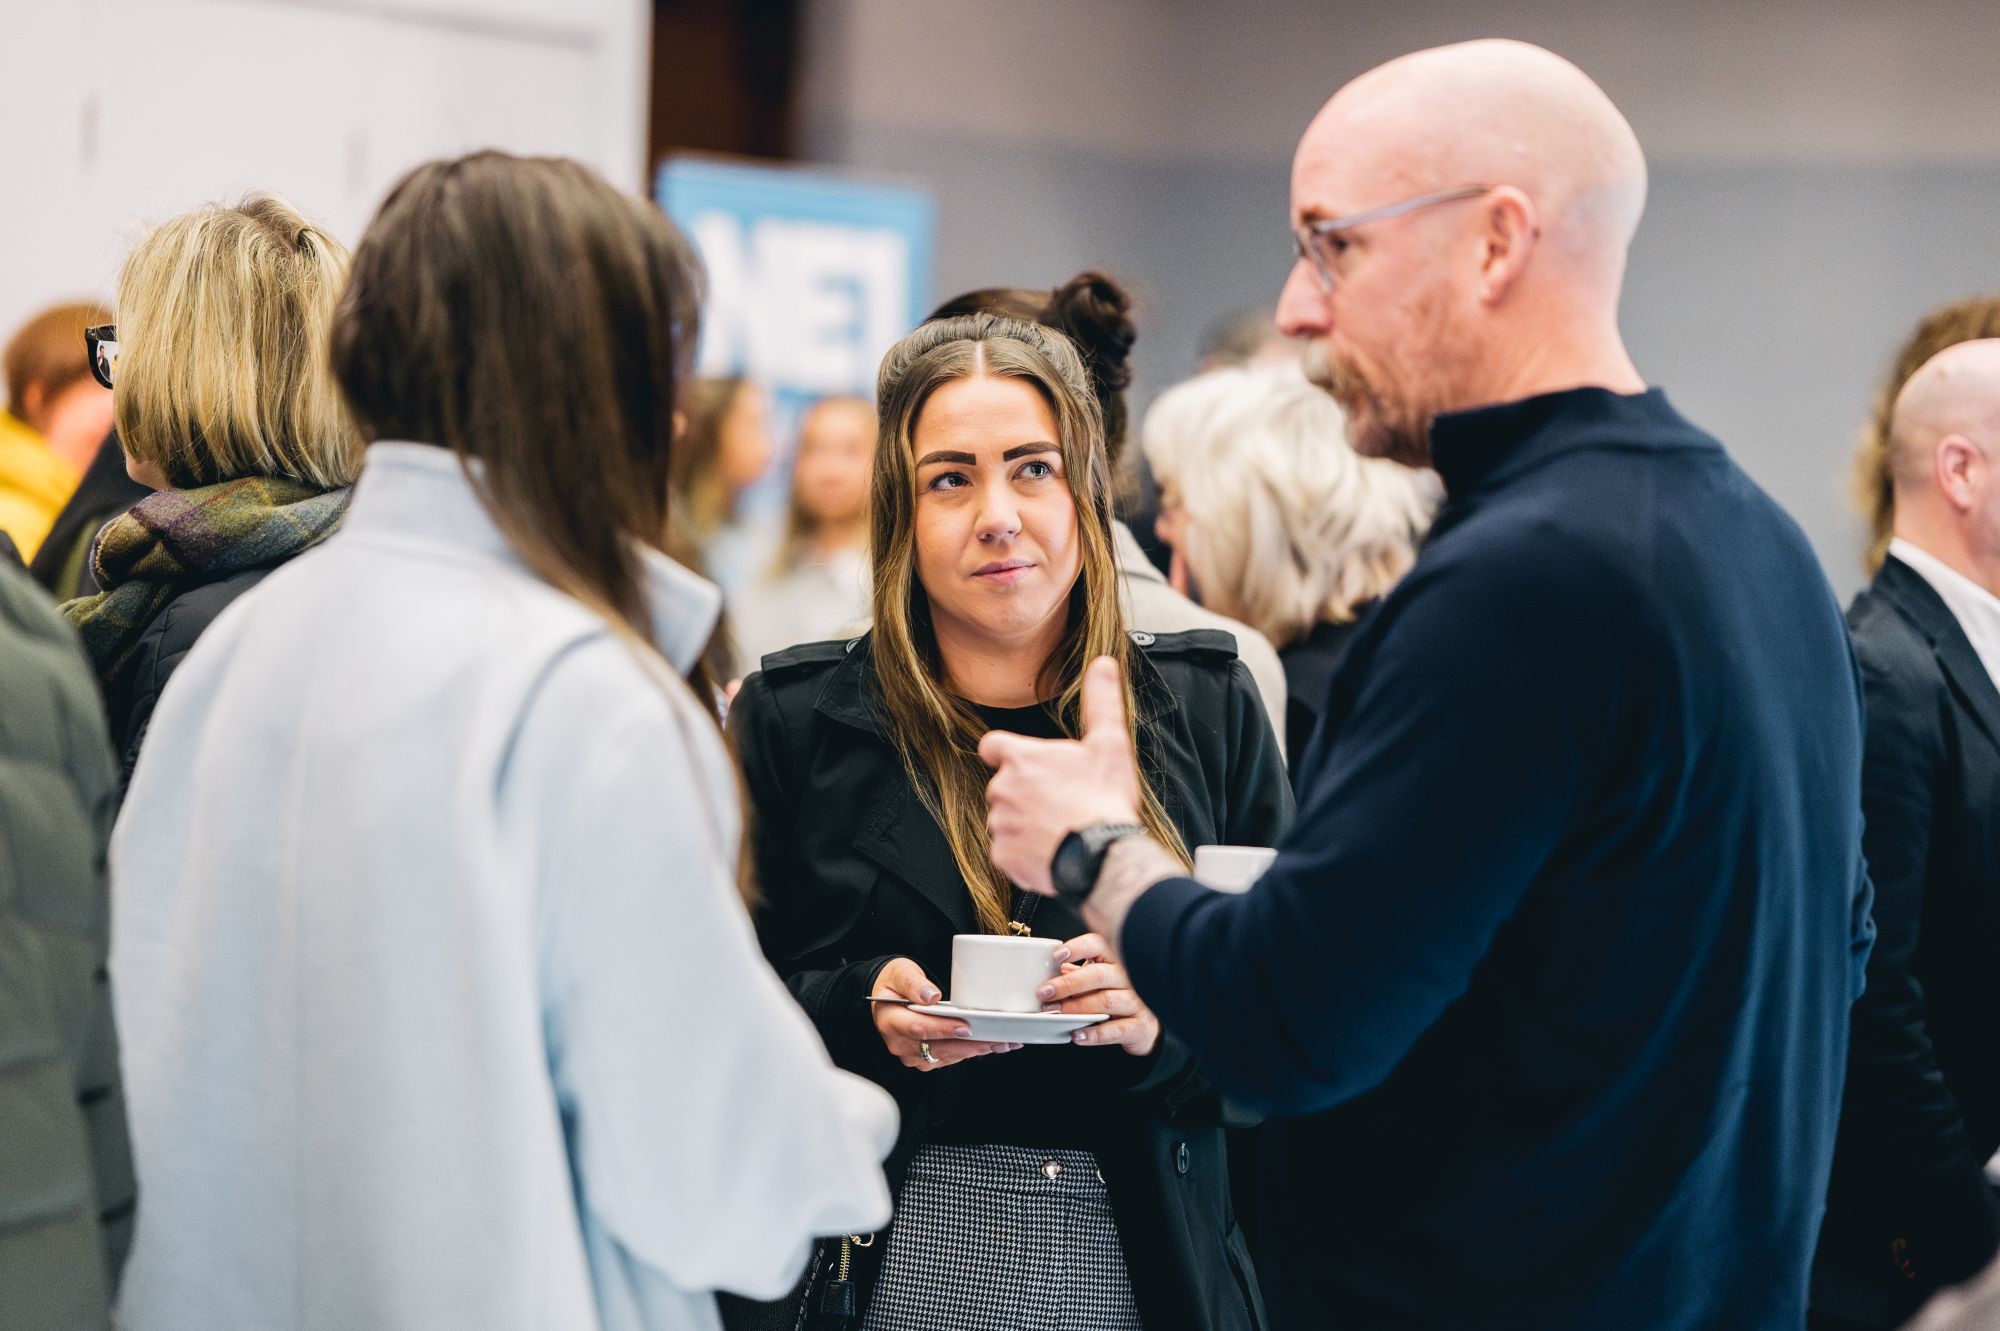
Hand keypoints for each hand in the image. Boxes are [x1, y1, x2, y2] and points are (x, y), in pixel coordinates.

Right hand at [871, 958, 1019, 1070]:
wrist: (887, 996)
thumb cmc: (894, 983)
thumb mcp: (900, 973)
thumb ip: (913, 983)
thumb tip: (930, 996)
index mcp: (890, 1020)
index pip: (919, 1028)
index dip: (944, 1029)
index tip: (965, 1027)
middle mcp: (900, 1043)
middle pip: (937, 1048)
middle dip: (967, 1045)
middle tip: (993, 1039)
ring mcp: (912, 1054)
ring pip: (946, 1057)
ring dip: (973, 1050)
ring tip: (999, 1041)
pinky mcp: (925, 1058)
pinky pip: (950, 1058)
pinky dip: (970, 1052)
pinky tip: (990, 1044)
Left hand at [980, 656, 1142, 893]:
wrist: (1103, 855)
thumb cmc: (1104, 798)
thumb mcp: (1109, 743)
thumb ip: (1101, 700)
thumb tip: (1104, 663)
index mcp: (1021, 759)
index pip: (992, 746)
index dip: (1006, 753)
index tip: (1027, 763)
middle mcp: (1002, 789)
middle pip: (1003, 786)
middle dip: (1025, 792)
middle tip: (1060, 801)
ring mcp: (1000, 825)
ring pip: (1006, 820)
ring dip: (1025, 823)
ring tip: (1060, 828)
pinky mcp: (1003, 857)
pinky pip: (1008, 852)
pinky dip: (1024, 854)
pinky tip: (1051, 852)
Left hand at [1037, 932, 1159, 1056]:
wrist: (1146, 1025)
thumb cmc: (1117, 995)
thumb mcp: (1098, 980)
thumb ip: (1078, 973)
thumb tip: (1053, 970)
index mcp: (1116, 960)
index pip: (1099, 944)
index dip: (1077, 948)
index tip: (1056, 957)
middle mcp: (1129, 977)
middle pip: (1098, 974)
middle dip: (1068, 983)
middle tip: (1044, 992)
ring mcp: (1136, 1002)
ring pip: (1105, 1001)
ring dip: (1076, 1007)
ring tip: (1055, 1012)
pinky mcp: (1138, 1026)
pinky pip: (1115, 1029)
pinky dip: (1094, 1033)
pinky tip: (1077, 1034)